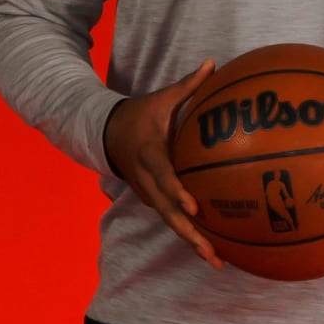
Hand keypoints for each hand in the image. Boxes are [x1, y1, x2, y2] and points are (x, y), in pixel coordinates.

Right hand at [103, 59, 223, 269]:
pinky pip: (171, 218)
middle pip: (168, 212)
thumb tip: (213, 63)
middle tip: (212, 252)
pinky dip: (189, 233)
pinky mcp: (153, 199)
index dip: (178, 193)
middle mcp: (148, 181)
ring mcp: (148, 193)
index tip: (196, 208)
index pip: (164, 177)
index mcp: (150, 156)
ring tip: (216, 261)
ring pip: (170, 221)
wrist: (106, 134)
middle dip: (189, 233)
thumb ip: (188, 85)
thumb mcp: (160, 98)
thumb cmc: (139, 115)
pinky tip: (211, 247)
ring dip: (191, 241)